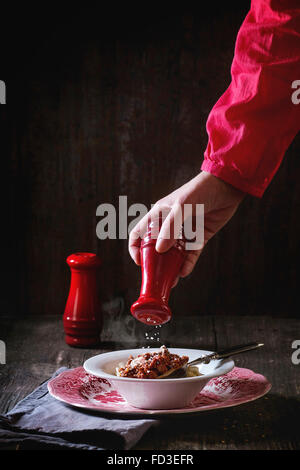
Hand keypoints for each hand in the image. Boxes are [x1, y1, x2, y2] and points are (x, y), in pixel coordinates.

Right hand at [129, 171, 244, 284]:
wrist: (226, 186)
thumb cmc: (199, 190)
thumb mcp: (181, 207)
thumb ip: (170, 228)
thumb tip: (159, 250)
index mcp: (159, 214)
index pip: (139, 233)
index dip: (136, 248)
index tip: (140, 262)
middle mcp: (169, 224)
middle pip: (156, 247)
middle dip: (155, 262)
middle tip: (156, 275)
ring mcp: (185, 231)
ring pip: (174, 254)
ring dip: (171, 267)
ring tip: (171, 280)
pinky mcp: (200, 237)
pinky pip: (191, 254)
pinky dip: (187, 264)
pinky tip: (184, 272)